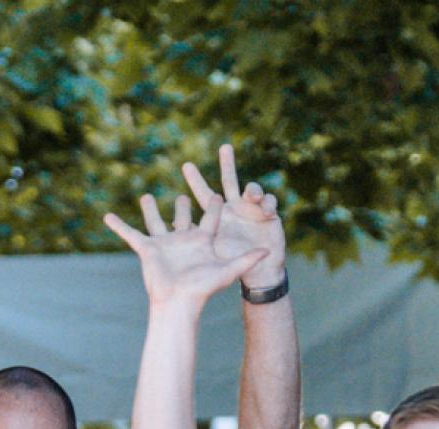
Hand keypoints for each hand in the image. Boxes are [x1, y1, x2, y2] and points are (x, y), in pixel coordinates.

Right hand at [103, 187, 269, 309]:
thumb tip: (268, 251)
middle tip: (185, 194)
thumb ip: (246, 260)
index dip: (214, 207)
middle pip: (182, 218)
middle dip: (182, 206)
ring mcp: (164, 244)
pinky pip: (130, 234)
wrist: (178, 302)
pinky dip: (118, 225)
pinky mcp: (147, 249)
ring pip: (156, 221)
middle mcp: (182, 240)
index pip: (209, 219)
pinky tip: (107, 215)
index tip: (218, 193)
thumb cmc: (203, 289)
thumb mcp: (227, 271)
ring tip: (147, 196)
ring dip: (150, 209)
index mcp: (202, 241)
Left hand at [181, 144, 285, 289]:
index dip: (196, 181)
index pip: (204, 194)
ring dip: (252, 189)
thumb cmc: (233, 259)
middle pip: (229, 181)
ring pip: (252, 189)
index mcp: (218, 213)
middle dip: (227, 164)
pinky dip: (269, 204)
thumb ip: (194, 236)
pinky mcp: (270, 213)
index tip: (186, 165)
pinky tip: (267, 212)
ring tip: (252, 196)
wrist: (259, 271)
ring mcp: (253, 208)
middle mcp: (234, 206)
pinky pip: (270, 202)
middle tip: (224, 147)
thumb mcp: (211, 250)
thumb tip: (168, 225)